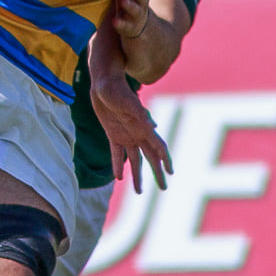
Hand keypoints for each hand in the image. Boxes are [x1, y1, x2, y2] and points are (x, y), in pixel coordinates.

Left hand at [90, 69, 171, 193]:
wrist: (104, 83)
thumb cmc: (117, 89)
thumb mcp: (127, 101)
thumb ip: (138, 113)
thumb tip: (152, 126)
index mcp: (143, 127)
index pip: (158, 147)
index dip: (165, 160)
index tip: (171, 173)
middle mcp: (138, 133)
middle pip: (150, 157)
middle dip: (157, 173)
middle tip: (164, 189)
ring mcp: (126, 134)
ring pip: (134, 159)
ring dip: (137, 174)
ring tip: (140, 192)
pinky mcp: (112, 133)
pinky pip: (116, 153)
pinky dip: (117, 164)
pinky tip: (118, 177)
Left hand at [112, 0, 150, 39]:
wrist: (143, 30)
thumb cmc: (133, 0)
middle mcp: (141, 3)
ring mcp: (136, 17)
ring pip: (135, 10)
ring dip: (129, 5)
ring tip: (122, 0)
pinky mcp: (129, 29)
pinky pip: (126, 26)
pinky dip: (121, 24)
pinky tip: (115, 21)